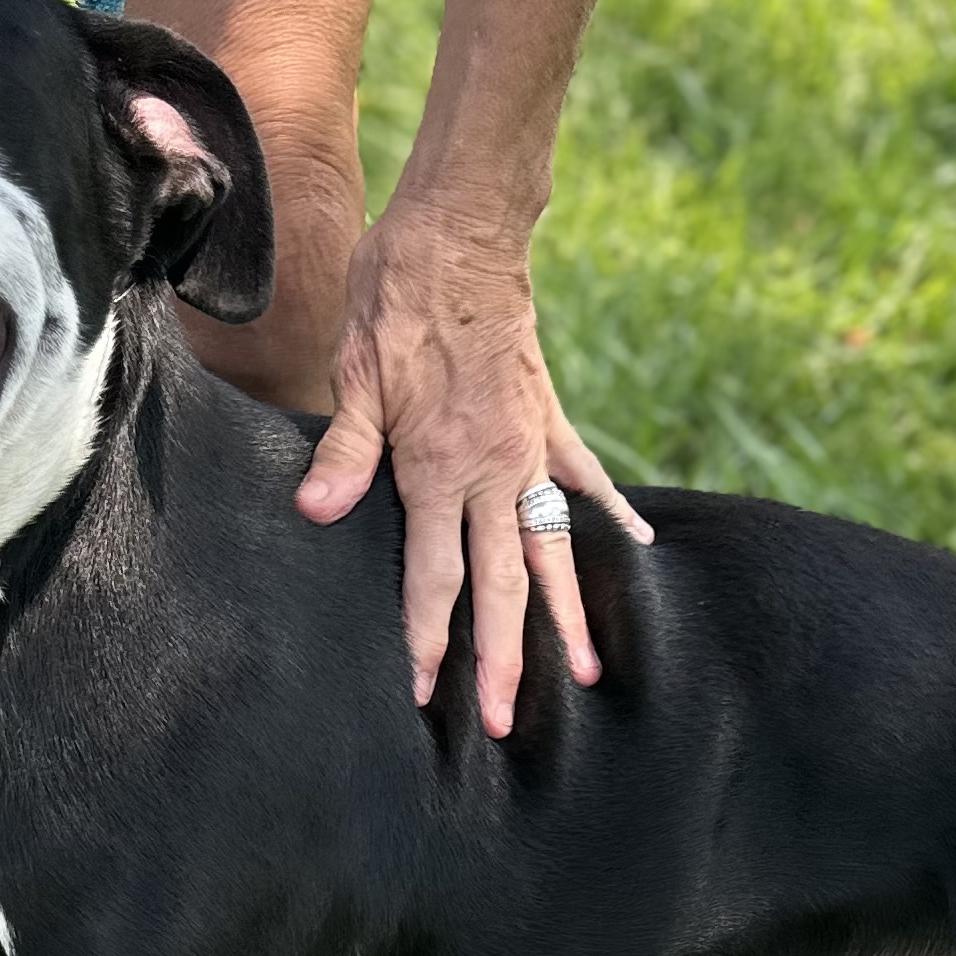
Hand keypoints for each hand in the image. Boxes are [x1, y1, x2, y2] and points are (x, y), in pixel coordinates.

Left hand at [294, 194, 653, 737]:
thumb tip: (316, 513)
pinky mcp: (549, 424)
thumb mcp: (357, 371)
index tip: (426, 692)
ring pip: (552, 551)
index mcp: (440, 467)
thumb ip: (345, 452)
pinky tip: (639, 551)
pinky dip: (611, 516)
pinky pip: (585, 480)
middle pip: (501, 586)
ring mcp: (529, 451)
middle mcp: (493, 471)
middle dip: (501, 660)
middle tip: (501, 723)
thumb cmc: (396, 299)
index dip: (428, 638)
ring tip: (589, 676)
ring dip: (569, 617)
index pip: (434, 575)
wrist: (461, 233)